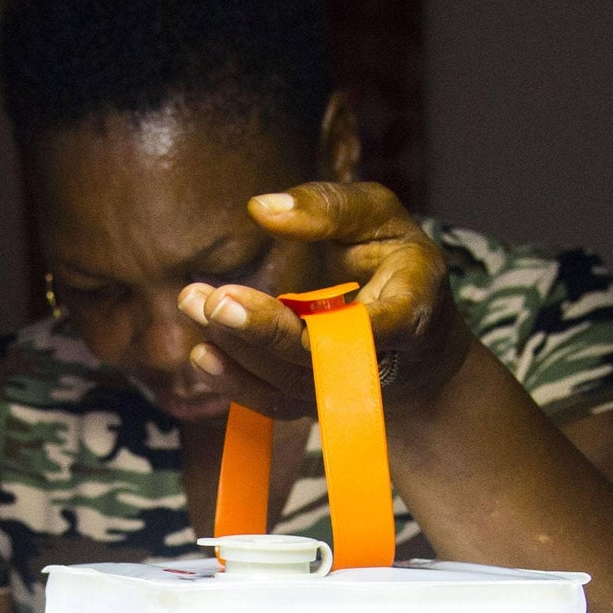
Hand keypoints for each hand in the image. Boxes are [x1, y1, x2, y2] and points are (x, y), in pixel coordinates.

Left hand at [178, 183, 472, 421]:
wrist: (419, 347)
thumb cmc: (397, 266)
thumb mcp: (381, 218)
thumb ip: (330, 208)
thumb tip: (259, 208)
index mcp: (407, 312)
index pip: (367, 329)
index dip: (318, 325)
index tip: (269, 301)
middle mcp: (379, 362)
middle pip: (316, 361)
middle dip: (261, 332)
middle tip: (210, 300)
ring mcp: (345, 391)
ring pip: (290, 385)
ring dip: (237, 350)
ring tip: (193, 304)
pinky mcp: (317, 403)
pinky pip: (276, 404)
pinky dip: (236, 383)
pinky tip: (202, 354)